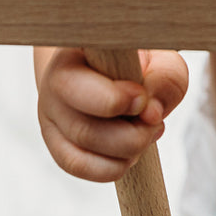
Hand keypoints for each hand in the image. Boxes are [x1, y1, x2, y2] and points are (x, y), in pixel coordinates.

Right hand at [36, 47, 187, 181]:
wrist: (117, 74)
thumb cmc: (142, 64)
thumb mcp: (163, 61)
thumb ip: (165, 80)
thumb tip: (150, 113)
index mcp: (76, 49)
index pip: (77, 78)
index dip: (112, 98)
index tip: (141, 99)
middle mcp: (54, 80)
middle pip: (82, 125)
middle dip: (130, 135)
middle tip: (153, 121)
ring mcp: (50, 113)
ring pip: (82, 148)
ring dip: (126, 150)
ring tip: (146, 132)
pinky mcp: (56, 141)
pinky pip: (78, 165)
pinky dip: (112, 167)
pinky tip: (131, 153)